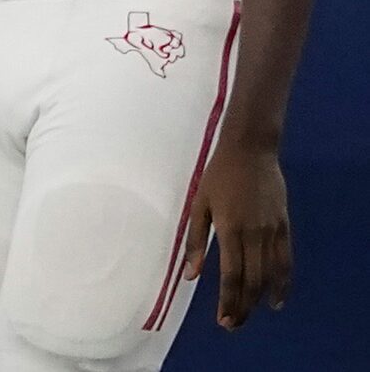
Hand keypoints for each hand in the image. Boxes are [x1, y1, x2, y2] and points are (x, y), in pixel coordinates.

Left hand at [182, 132, 292, 327]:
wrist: (250, 151)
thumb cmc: (217, 176)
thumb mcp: (199, 203)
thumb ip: (195, 240)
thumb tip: (190, 274)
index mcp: (229, 229)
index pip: (231, 274)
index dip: (228, 300)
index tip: (223, 319)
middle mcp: (254, 234)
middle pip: (251, 280)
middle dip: (242, 306)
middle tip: (232, 325)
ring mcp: (272, 231)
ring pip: (270, 275)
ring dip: (260, 299)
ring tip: (249, 315)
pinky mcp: (284, 227)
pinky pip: (286, 261)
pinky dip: (283, 283)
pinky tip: (276, 298)